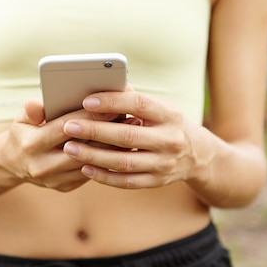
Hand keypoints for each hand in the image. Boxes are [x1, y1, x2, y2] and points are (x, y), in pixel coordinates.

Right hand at [4, 99, 122, 191]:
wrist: (15, 164)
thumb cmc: (24, 133)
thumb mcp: (21, 119)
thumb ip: (32, 111)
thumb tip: (36, 104)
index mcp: (31, 144)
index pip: (65, 128)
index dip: (89, 117)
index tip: (111, 106)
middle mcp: (43, 165)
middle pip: (83, 149)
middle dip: (108, 132)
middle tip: (132, 118)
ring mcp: (55, 179)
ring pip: (91, 163)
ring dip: (114, 147)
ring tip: (133, 131)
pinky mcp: (66, 187)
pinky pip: (92, 173)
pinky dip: (108, 159)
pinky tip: (124, 146)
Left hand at [61, 91, 209, 188]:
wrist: (197, 154)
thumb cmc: (166, 124)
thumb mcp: (159, 108)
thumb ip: (132, 99)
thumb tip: (101, 85)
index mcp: (169, 114)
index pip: (139, 104)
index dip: (112, 102)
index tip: (86, 101)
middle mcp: (170, 139)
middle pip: (127, 136)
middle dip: (95, 131)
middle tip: (69, 127)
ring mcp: (164, 163)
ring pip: (124, 162)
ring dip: (94, 156)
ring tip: (70, 148)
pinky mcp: (157, 181)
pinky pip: (126, 181)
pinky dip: (104, 176)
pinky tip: (84, 169)